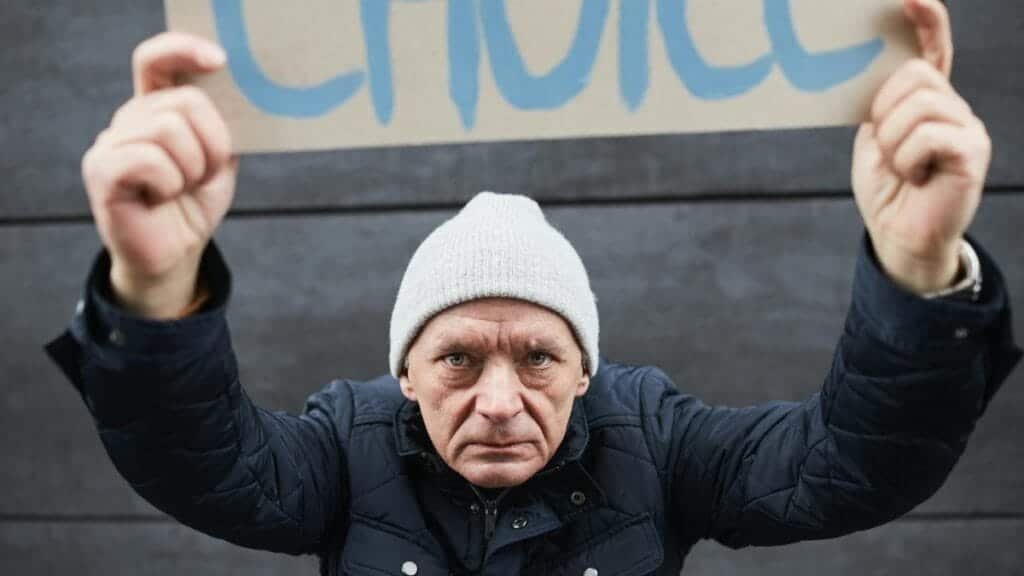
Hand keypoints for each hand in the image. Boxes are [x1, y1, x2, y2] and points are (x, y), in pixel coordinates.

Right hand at [82, 32, 236, 317]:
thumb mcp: (219, 158)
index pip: (156, 61)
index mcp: (155, 108)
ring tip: (180, 188)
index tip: (219, 61)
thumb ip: (221, 124)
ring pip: (167, 128)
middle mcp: (128, 118)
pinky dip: (168, 183)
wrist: (176, 253)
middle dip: (212, 143)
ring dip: (192, 167)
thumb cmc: (194, 204)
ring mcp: (110, 142)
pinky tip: (160, 198)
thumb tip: (237, 94)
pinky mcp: (101, 170)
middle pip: (183, 101)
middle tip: (203, 175)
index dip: (183, 50)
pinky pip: (148, 159)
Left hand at [852, 0, 990, 294]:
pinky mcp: (972, 151)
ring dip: (892, 141)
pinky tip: (915, 178)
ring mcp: (968, 127)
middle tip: (887, 149)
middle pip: (913, 75)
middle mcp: (954, 107)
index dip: (927, 20)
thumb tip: (867, 68)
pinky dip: (906, 159)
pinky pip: (927, 134)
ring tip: (901, 167)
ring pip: (917, 104)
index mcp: (928, 100)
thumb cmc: (887, 188)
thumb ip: (879, 104)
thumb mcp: (874, 138)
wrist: (899, 235)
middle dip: (884, 111)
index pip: (933, 48)